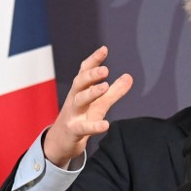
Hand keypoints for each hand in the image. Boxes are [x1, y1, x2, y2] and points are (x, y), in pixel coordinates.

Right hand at [44, 46, 133, 167]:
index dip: (94, 60)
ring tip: (105, 86)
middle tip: (105, 69)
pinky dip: (94, 126)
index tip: (104, 49)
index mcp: (80, 90)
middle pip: (80, 83)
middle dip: (91, 75)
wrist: (61, 141)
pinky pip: (83, 127)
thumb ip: (114, 91)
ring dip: (91, 92)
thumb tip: (129, 77)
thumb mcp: (100, 104)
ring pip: (79, 100)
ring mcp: (72, 114)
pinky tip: (106, 125)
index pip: (85, 71)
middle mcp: (74, 99)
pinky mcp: (73, 130)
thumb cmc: (81, 118)